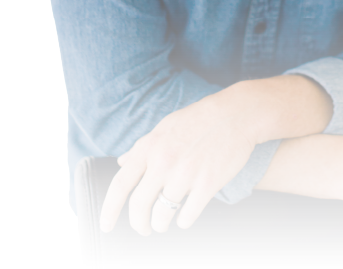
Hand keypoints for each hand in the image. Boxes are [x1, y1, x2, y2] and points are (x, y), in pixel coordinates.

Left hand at [99, 92, 255, 235]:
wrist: (236, 114)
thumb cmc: (199, 119)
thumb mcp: (165, 127)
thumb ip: (141, 148)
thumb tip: (121, 162)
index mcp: (150, 146)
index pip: (120, 185)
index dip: (109, 210)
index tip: (106, 225)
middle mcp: (163, 161)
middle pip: (139, 206)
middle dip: (138, 224)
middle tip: (143, 228)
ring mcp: (185, 173)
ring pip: (161, 215)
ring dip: (160, 224)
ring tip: (164, 223)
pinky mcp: (207, 184)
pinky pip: (186, 216)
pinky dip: (183, 220)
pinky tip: (186, 214)